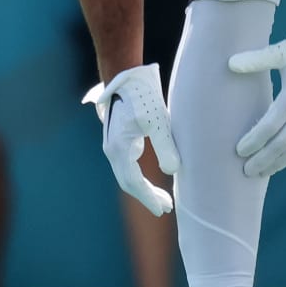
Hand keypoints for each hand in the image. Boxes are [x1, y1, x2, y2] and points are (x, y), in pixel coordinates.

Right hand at [84, 64, 178, 215]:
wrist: (125, 77)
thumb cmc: (142, 96)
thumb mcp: (158, 121)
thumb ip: (166, 146)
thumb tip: (173, 171)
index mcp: (119, 149)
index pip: (133, 182)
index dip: (148, 198)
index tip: (163, 209)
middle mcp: (112, 151)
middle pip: (128, 183)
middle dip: (147, 196)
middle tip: (166, 207)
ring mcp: (113, 146)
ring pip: (127, 175)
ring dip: (144, 188)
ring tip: (163, 198)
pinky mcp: (119, 141)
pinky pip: (127, 166)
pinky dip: (139, 177)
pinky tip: (152, 180)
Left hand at [229, 23, 285, 177]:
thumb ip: (258, 59)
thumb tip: (231, 63)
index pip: (272, 124)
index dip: (255, 139)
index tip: (239, 150)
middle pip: (283, 142)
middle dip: (264, 158)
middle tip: (245, 171)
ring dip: (278, 161)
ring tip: (261, 172)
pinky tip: (283, 161)